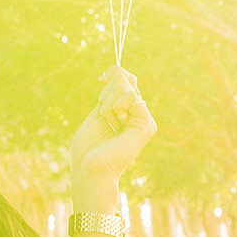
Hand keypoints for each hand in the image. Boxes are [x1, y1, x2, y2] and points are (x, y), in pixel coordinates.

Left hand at [68, 65, 156, 194]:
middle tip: (102, 115)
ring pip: (125, 87)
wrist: (89, 168)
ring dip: (107, 104)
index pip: (126, 79)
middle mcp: (139, 114)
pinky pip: (130, 97)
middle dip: (106, 92)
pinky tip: (115, 125)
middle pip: (125, 80)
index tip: (101, 78)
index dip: (113, 74)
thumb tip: (116, 69)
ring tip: (108, 124)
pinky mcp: (147, 125)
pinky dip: (115, 108)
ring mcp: (144, 120)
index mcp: (129, 112)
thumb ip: (111, 92)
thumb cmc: (89, 146)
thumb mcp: (99, 110)